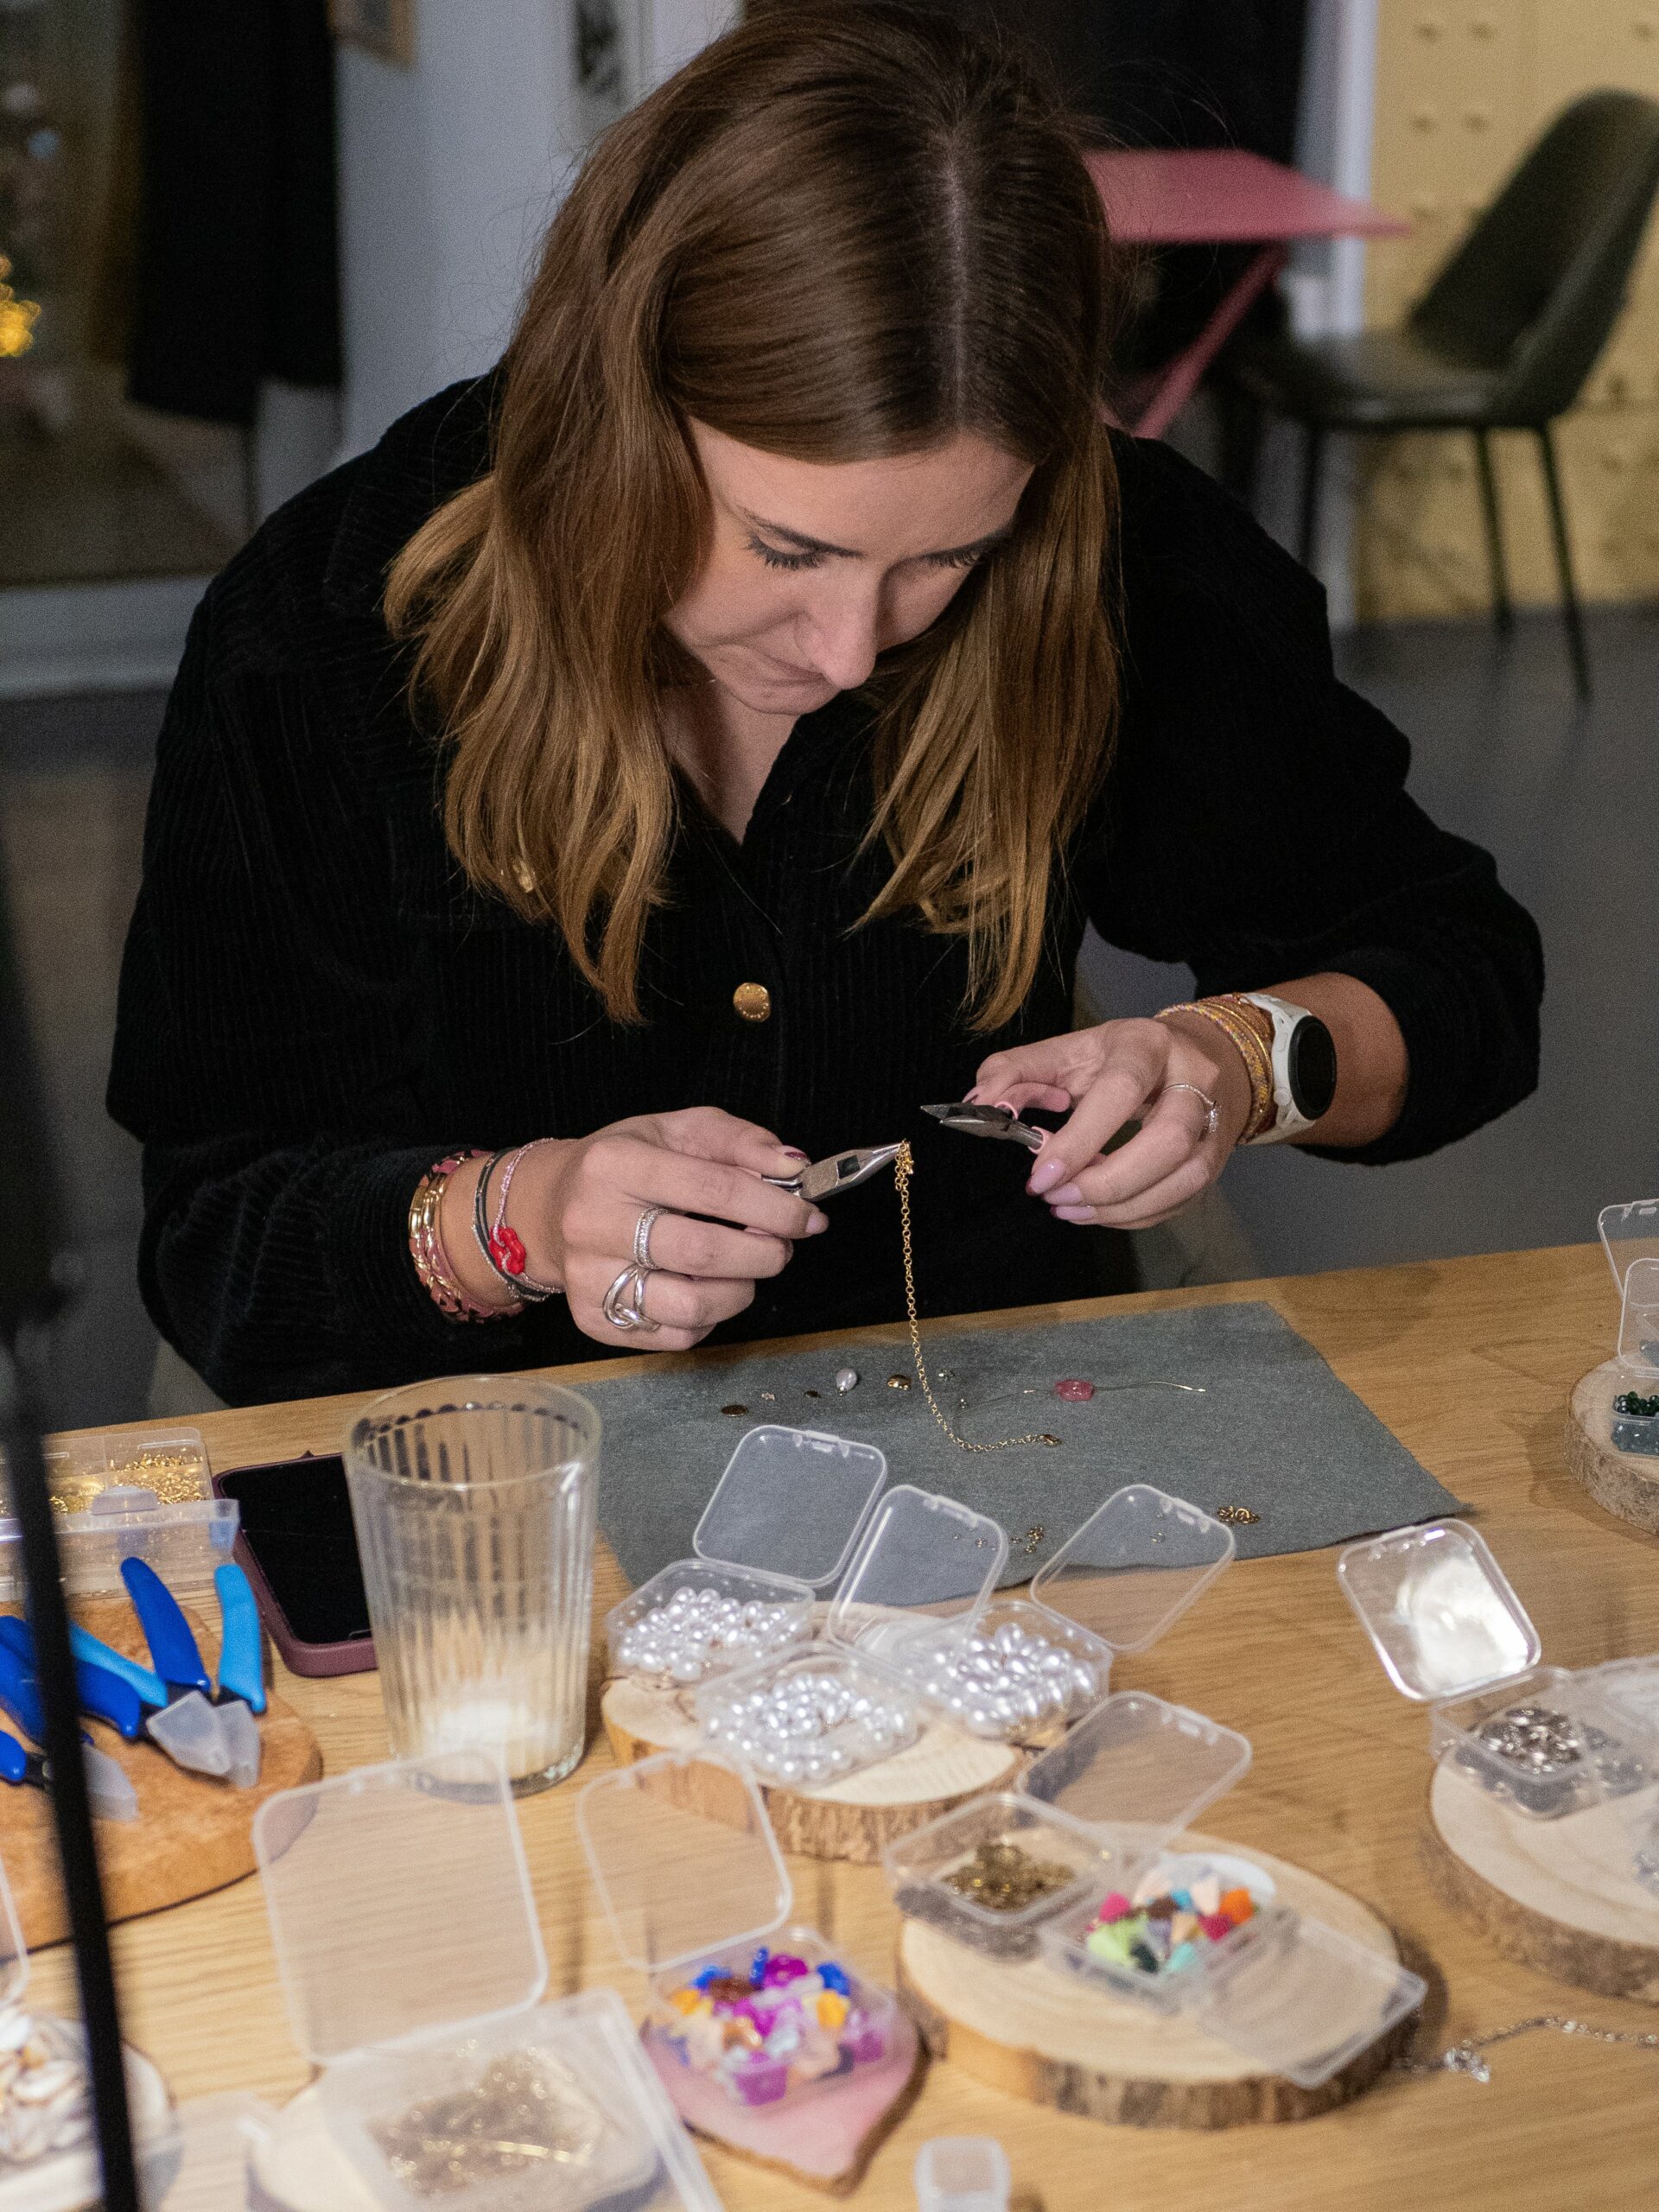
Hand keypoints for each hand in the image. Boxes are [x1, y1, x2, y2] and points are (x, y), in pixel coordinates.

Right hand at [440, 1109, 825, 1348]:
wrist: (548, 1208)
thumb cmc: (623, 1166)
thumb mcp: (676, 1130)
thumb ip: (739, 1141)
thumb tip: (794, 1166)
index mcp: (615, 1164)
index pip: (713, 1189)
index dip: (774, 1206)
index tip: (808, 1216)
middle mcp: (593, 1221)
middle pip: (703, 1252)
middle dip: (764, 1253)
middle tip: (780, 1246)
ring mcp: (589, 1277)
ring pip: (691, 1304)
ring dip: (741, 1291)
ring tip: (747, 1271)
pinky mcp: (592, 1319)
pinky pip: (675, 1335)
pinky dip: (710, 1317)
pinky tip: (707, 1289)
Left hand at [968, 1013, 1253, 1229]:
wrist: (1200, 1059)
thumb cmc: (1121, 1057)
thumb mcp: (1068, 1050)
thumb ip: (1018, 1070)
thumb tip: (983, 1102)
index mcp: (1147, 1045)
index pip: (1120, 1092)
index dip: (1080, 1139)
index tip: (1040, 1175)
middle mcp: (1193, 1081)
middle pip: (1166, 1142)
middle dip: (1106, 1182)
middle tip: (1056, 1198)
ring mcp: (1212, 1125)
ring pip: (1181, 1179)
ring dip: (1120, 1207)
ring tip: (1069, 1209)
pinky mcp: (1215, 1160)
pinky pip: (1180, 1200)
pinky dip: (1134, 1216)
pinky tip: (1095, 1212)